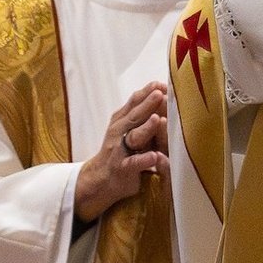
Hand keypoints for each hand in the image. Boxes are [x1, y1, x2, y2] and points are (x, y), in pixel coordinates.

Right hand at [73, 83, 168, 226]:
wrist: (99, 179)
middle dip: (148, 104)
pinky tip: (154, 157)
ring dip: (146, 128)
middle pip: (135, 116)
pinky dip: (143, 160)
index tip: (163, 83)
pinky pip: (133, 163)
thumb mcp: (127, 128)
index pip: (134, 101)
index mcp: (121, 120)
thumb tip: (161, 92)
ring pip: (134, 137)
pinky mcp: (122, 168)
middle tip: (160, 94)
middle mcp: (119, 132)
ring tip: (158, 119)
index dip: (148, 92)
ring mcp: (119, 150)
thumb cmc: (119, 150)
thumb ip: (140, 113)